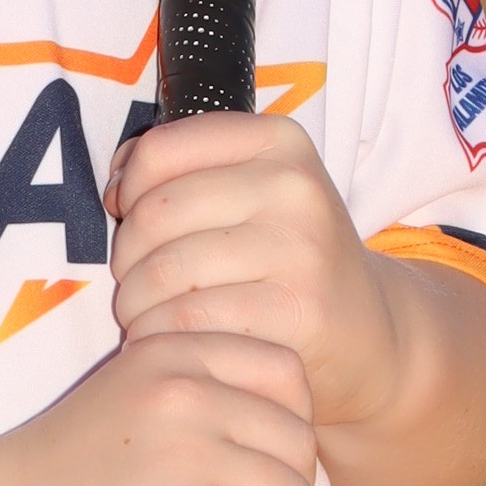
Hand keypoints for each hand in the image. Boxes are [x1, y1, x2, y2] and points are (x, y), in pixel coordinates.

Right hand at [0, 326, 318, 485]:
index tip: (257, 467)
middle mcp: (185, 389)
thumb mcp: (121, 401)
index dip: (287, 426)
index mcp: (170, 352)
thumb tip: (270, 438)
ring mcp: (188, 451)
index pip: (285, 372)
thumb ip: (183, 396)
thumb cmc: (51, 482)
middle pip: (298, 441)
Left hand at [107, 111, 407, 435]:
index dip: (128, 191)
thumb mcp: (249, 193)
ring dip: (135, 305)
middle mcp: (295, 185)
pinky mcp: (299, 309)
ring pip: (164, 272)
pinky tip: (173, 344)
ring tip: (147, 317)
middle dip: (127, 259)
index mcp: (278, 141)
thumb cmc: (285, 259)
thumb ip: (179, 170)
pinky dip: (162, 338)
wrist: (366, 332)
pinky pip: (189, 321)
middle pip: (155, 214)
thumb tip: (118, 183)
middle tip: (138, 285)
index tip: (135, 221)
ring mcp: (302, 246)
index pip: (160, 151)